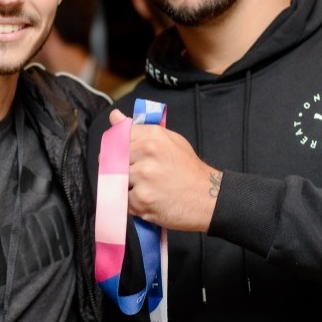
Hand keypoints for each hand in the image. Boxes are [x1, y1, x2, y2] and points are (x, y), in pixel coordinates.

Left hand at [109, 109, 220, 231]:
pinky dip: (133, 204)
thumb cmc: (189, 170)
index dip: (119, 150)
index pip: (118, 137)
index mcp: (153, 136)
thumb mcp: (169, 140)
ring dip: (126, 188)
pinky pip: (123, 201)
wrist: (208, 198)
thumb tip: (114, 117)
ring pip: (116, 181)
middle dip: (119, 170)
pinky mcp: (141, 199)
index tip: (125, 157)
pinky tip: (150, 201)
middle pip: (113, 160)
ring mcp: (143, 176)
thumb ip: (139, 130)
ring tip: (147, 189)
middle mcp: (147, 152)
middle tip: (138, 177)